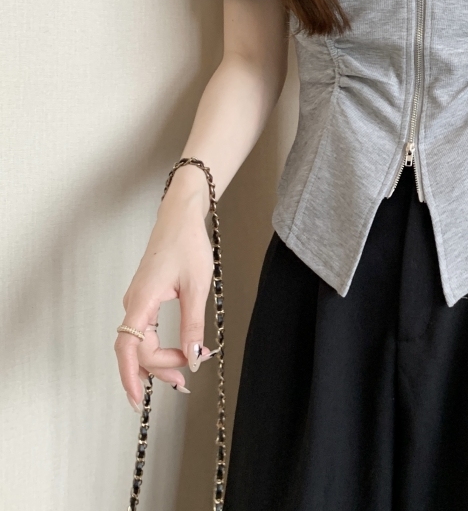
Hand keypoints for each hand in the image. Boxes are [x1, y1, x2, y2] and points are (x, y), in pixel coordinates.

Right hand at [114, 186, 215, 412]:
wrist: (180, 217)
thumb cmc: (187, 244)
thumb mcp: (196, 287)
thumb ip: (193, 325)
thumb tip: (193, 358)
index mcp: (141, 301)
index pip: (130, 348)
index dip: (140, 373)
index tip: (158, 389)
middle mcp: (133, 303)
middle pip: (135, 349)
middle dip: (156, 370)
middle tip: (183, 383)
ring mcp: (137, 301)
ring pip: (138, 342)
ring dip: (156, 361)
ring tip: (180, 374)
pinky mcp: (145, 298)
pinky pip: (143, 330)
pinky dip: (157, 346)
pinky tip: (172, 353)